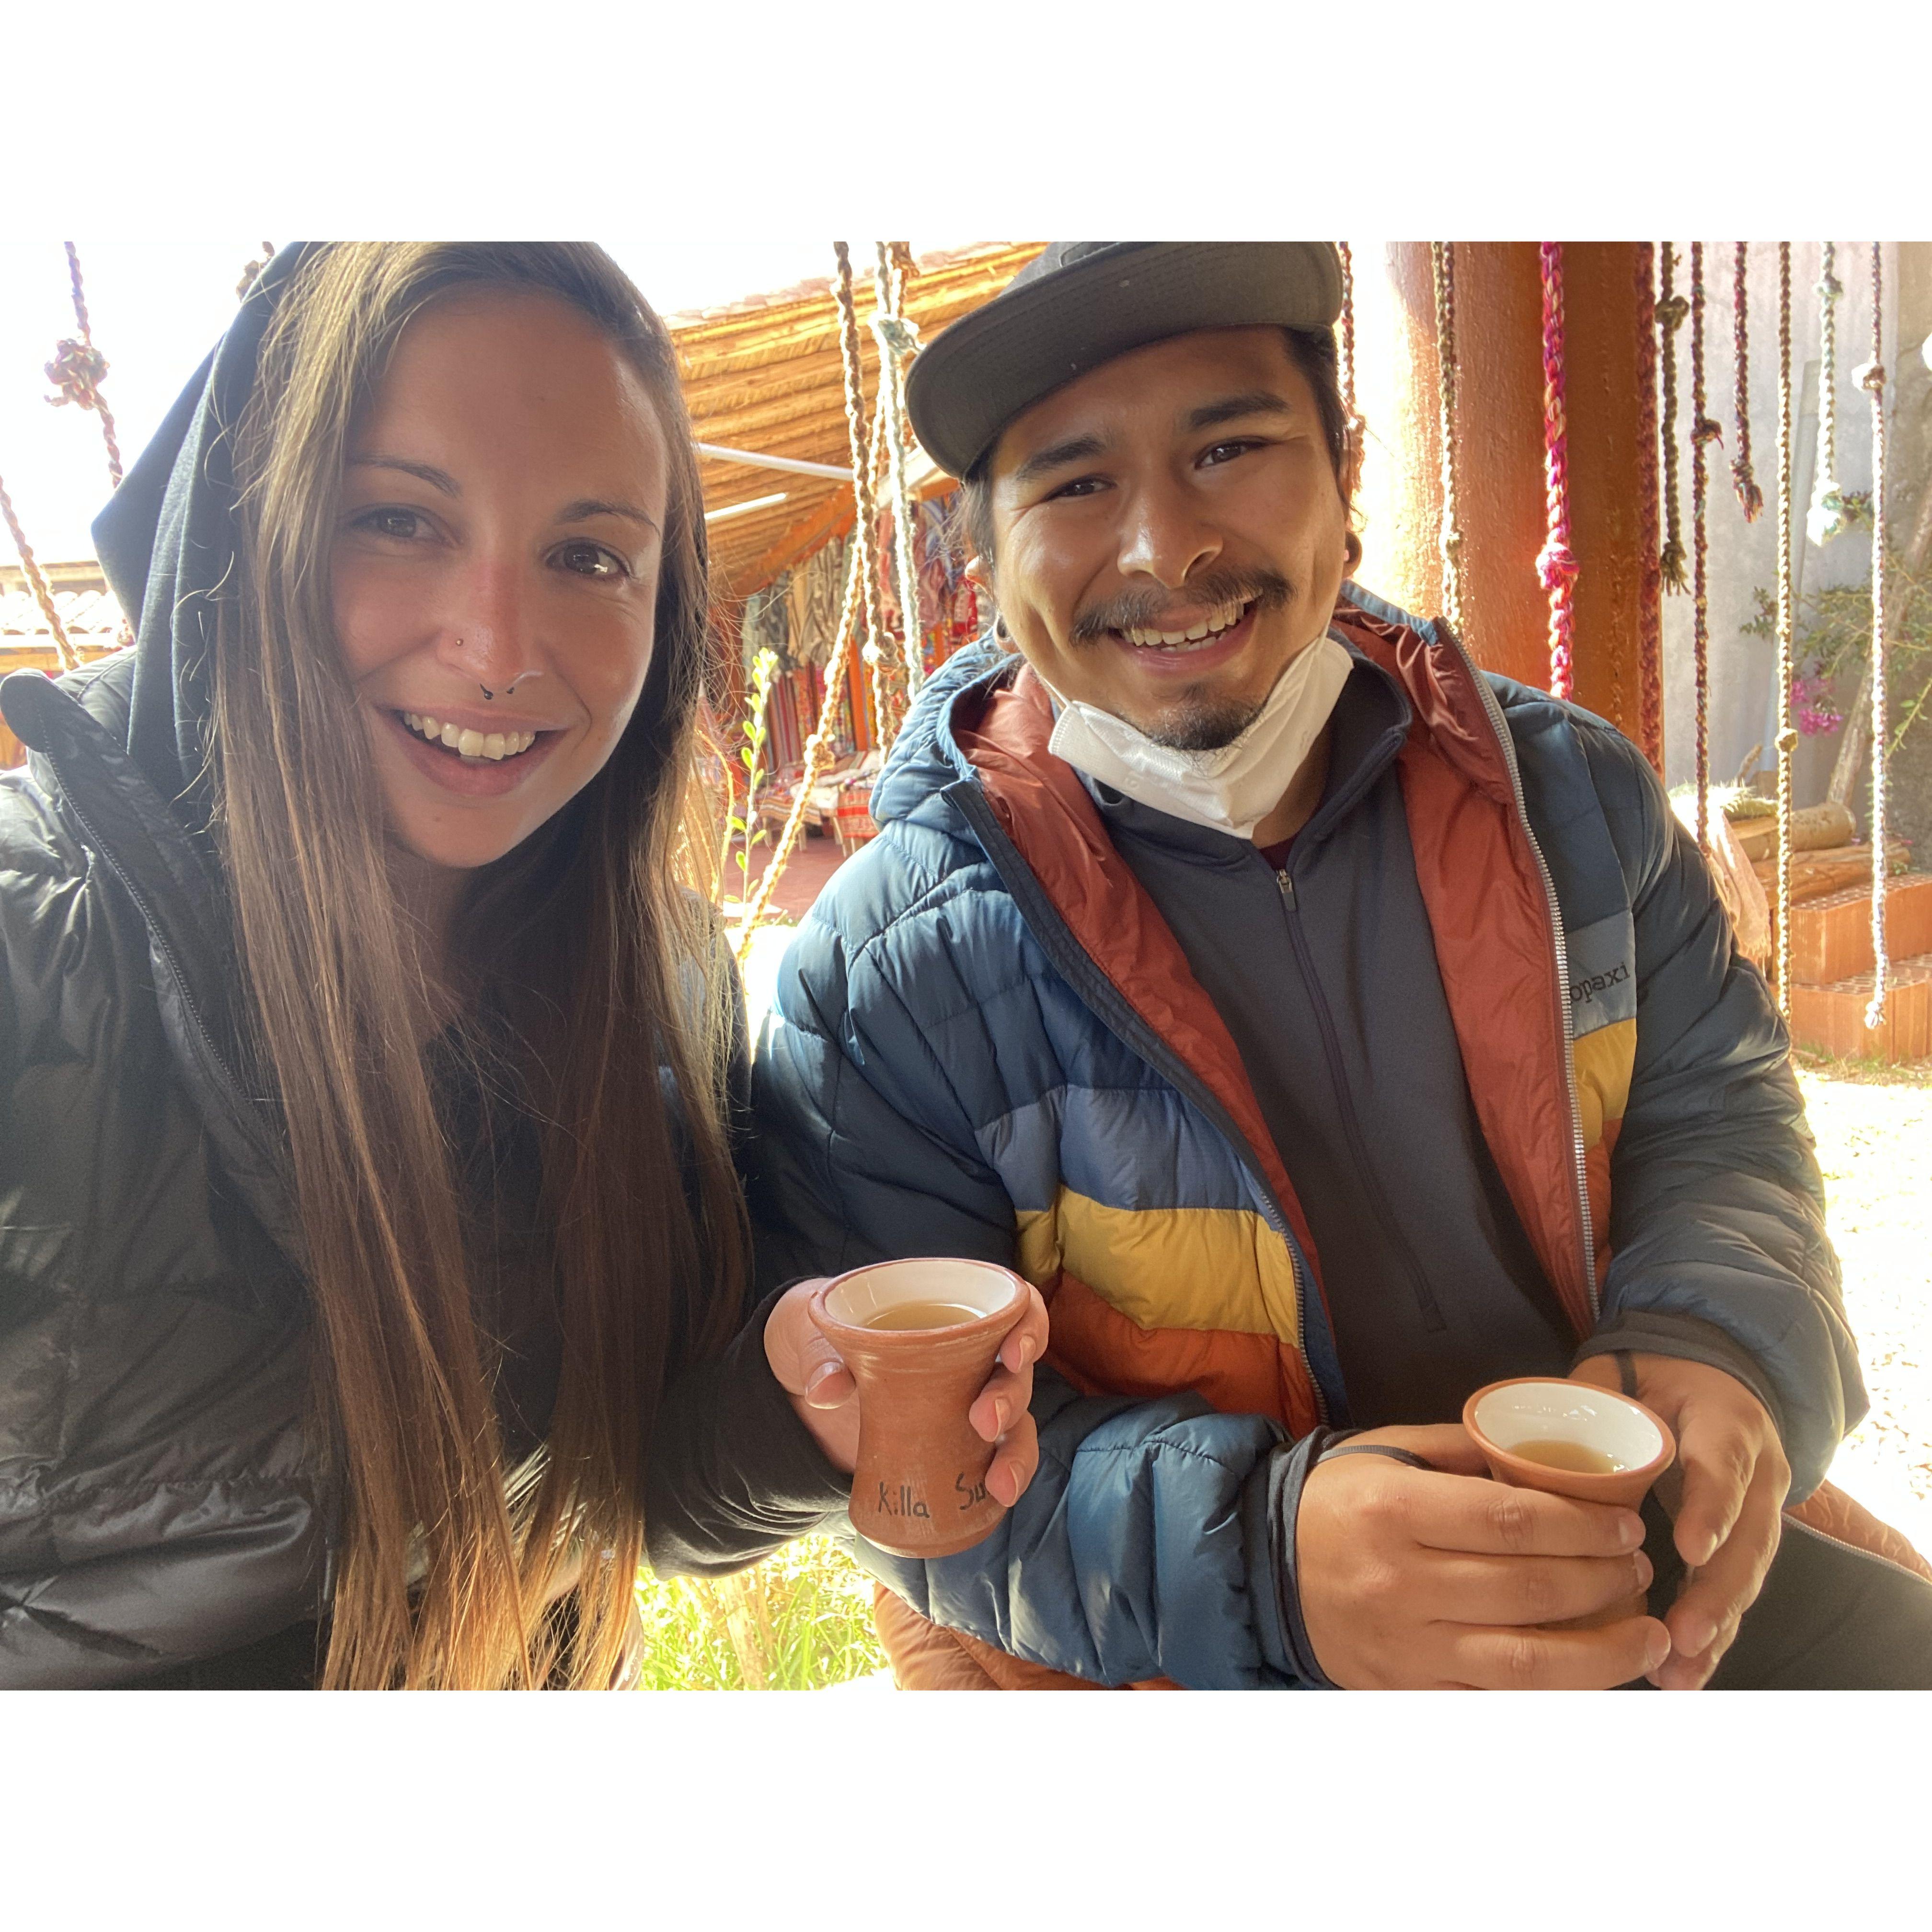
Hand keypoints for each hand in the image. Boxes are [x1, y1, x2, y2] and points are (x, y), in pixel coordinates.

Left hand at [762, 1278, 1049, 1506]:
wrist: (800, 1381)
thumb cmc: (821, 1335)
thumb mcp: (813, 1332)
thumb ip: (820, 1356)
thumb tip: (826, 1392)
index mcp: (951, 1314)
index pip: (1014, 1309)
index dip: (1028, 1328)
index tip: (1011, 1353)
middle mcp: (972, 1359)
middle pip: (1016, 1373)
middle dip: (1010, 1398)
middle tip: (982, 1421)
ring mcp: (965, 1404)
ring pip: (1016, 1425)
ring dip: (1017, 1453)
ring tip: (999, 1484)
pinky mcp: (952, 1446)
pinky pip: (990, 1461)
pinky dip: (1000, 1479)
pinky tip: (994, 1501)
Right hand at [1296, 1424, 1670, 1689]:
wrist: (1263, 1565)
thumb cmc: (1338, 1501)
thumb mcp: (1387, 1451)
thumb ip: (1464, 1450)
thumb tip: (1549, 1456)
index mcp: (1396, 1512)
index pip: (1514, 1522)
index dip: (1584, 1526)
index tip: (1626, 1525)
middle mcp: (1401, 1583)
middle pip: (1530, 1590)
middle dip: (1604, 1581)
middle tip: (1641, 1569)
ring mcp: (1405, 1646)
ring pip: (1525, 1665)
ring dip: (1603, 1654)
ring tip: (1649, 1636)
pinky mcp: (1407, 1691)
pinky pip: (1494, 1704)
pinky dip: (1553, 1696)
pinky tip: (1594, 1679)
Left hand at [1571, 1354, 1789, 1689]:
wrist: (1711, 1372)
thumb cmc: (1654, 1377)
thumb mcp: (1625, 1372)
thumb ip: (1586, 1402)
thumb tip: (1519, 1441)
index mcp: (1727, 1422)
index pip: (1722, 1466)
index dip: (1710, 1509)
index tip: (1689, 1549)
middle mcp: (1757, 1472)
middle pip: (1747, 1540)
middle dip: (1716, 1593)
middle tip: (1682, 1635)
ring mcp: (1760, 1511)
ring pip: (1746, 1575)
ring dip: (1715, 1627)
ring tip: (1678, 1670)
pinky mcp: (1747, 1542)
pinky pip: (1734, 1592)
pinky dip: (1712, 1634)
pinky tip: (1683, 1671)